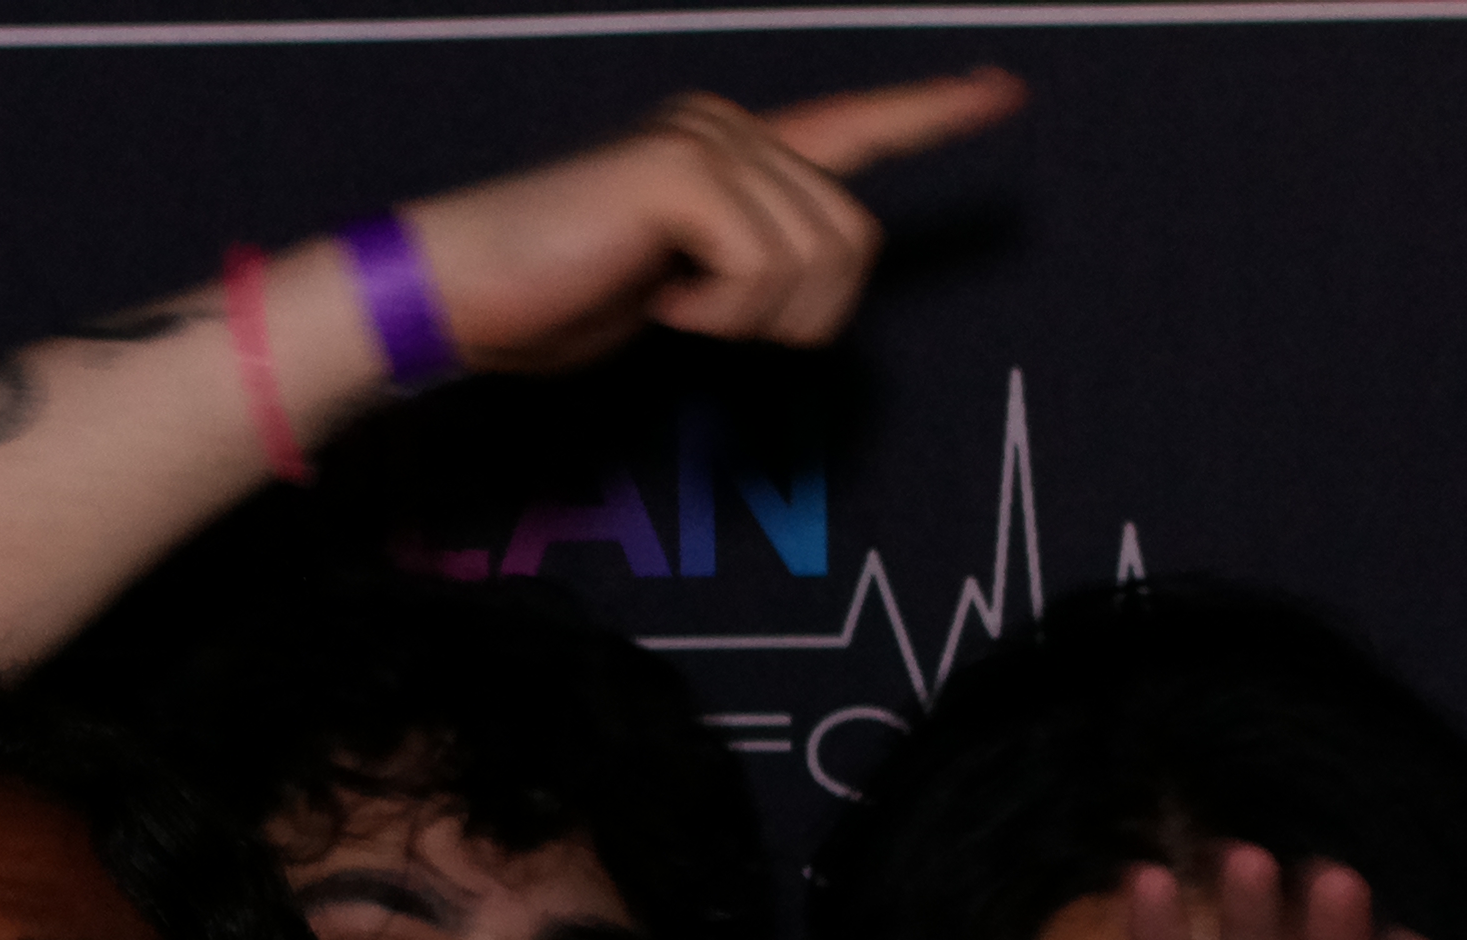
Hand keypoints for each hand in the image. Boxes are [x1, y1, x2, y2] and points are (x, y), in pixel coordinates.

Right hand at [401, 72, 1026, 377]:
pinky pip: (763, 271)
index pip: (851, 127)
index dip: (930, 113)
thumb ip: (751, 266)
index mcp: (734, 151)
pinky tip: (656, 301)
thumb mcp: (683, 285)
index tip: (1001, 91)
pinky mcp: (680, 172)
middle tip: (704, 321)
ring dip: (752, 320)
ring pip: (819, 260)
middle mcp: (727, 127)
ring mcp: (705, 140)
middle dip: (798, 315)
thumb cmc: (561, 294)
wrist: (465, 292)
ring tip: (671, 305)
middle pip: (852, 240)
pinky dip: (717, 316)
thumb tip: (815, 282)